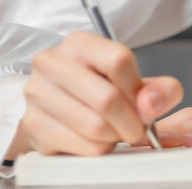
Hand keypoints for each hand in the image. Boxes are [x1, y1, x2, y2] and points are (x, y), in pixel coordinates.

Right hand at [7, 31, 182, 157]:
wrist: (56, 108)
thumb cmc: (98, 90)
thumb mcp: (133, 81)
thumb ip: (158, 89)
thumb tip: (151, 104)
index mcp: (79, 43)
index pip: (119, 60)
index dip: (139, 90)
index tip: (144, 104)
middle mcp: (52, 63)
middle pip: (107, 98)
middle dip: (131, 121)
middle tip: (137, 128)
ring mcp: (38, 94)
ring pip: (95, 126)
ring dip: (115, 136)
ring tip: (116, 131)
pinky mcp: (33, 125)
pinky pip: (82, 146)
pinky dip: (99, 148)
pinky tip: (97, 139)